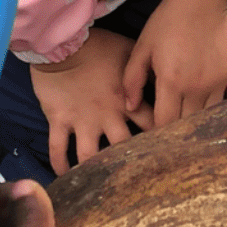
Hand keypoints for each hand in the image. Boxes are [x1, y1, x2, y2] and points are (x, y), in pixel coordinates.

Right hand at [30, 29, 153, 173]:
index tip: (167, 150)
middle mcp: (106, 116)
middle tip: (136, 178)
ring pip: (89, 155)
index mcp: (126, 100)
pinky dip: (59, 164)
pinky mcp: (59, 120)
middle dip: (129, 163)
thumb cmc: (99, 45)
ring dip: (93, 171)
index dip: (160, 136)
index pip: (150, 124)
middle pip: (122, 147)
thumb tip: (168, 79)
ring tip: (97, 185)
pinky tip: (63, 177)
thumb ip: (147, 69)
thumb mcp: (130, 51)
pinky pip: (57, 148)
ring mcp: (81, 121)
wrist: (62, 42)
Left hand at [124, 0, 226, 125]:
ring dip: (200, 123)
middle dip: (178, 132)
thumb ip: (132, 79)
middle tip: (172, 136)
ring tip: (194, 129)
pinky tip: (221, 115)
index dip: (157, 134)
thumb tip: (130, 107)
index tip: (154, 137)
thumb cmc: (168, 21)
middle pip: (187, 123)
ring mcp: (219, 80)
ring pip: (210, 115)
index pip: (164, 123)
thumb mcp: (142, 46)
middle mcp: (197, 86)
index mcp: (171, 82)